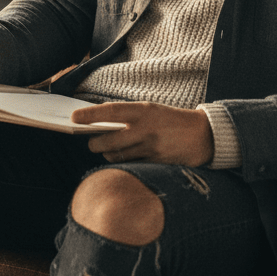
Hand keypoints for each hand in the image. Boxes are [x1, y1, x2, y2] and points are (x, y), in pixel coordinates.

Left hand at [71, 101, 214, 166]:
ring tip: (107, 149)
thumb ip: (129, 117)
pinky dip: (122, 163)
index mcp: (143, 110)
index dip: (90, 115)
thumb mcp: (151, 111)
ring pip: (116, 155)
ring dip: (107, 154)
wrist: (202, 135)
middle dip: (95, 143)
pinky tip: (123, 158)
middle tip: (91, 141)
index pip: (110, 111)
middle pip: (108, 140)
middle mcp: (145, 129)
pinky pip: (130, 165)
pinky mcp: (154, 163)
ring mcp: (150, 148)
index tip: (73, 118)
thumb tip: (101, 124)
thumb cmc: (172, 120)